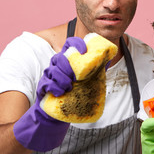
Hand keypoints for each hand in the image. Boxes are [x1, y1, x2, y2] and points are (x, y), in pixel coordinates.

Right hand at [13, 37, 86, 151]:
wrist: (61, 111)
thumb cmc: (77, 91)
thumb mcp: (89, 77)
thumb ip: (97, 66)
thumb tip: (109, 56)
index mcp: (70, 59)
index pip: (71, 43)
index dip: (77, 44)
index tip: (84, 50)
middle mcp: (58, 64)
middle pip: (60, 57)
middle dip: (69, 65)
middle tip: (76, 76)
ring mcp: (50, 75)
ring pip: (53, 69)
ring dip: (62, 78)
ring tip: (69, 86)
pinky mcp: (43, 86)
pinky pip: (46, 83)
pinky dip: (54, 87)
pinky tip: (61, 92)